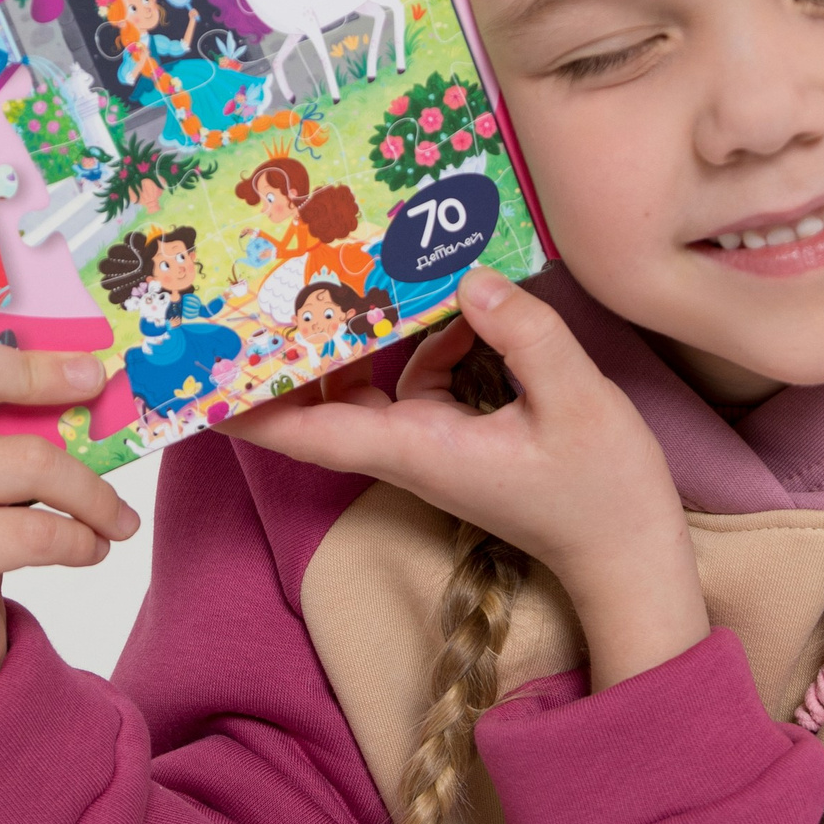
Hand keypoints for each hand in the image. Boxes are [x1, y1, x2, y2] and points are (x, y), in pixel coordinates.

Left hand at [224, 268, 707, 692]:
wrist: (628, 553)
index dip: (246, 406)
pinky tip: (459, 307)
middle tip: (262, 283)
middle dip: (289, 349)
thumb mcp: (576, 399)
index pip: (307, 432)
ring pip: (366, 386)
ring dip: (359, 335)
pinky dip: (424, 342)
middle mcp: (409, 449)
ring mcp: (430, 445)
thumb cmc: (603, 494)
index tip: (195, 377)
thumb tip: (468, 281)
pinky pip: (415, 382)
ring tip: (350, 269)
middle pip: (321, 403)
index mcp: (417, 448)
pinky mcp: (455, 438)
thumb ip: (522, 333)